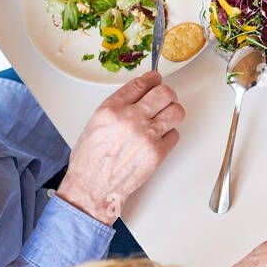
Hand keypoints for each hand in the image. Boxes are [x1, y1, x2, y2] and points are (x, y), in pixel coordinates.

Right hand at [56, 71, 182, 224]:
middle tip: (164, 99)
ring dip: (173, 113)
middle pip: (165, 93)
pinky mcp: (158, 152)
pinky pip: (175, 135)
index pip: (141, 83)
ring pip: (176, 112)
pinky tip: (158, 139)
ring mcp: (147, 136)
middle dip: (167, 95)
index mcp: (111, 109)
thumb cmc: (90, 160)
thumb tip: (139, 95)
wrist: (93, 187)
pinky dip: (169, 135)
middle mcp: (131, 119)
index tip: (155, 79)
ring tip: (165, 118)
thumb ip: (118, 106)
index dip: (152, 79)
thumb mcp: (96, 123)